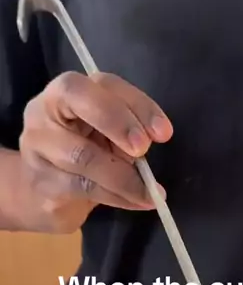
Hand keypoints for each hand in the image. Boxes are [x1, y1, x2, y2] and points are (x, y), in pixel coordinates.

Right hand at [18, 71, 172, 232]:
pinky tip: (139, 201)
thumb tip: (156, 137)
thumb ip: (129, 131)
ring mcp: (37, 146)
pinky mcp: (41, 181)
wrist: (43, 195)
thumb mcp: (108, 137)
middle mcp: (44, 110)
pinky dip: (118, 197)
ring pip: (82, 155)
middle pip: (77, 97)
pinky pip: (84, 187)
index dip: (136, 103)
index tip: (164, 132)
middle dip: (117, 121)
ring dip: (124, 175)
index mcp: (67, 91)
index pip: (103, 83)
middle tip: (143, 149)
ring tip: (151, 191)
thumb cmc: (84, 156)